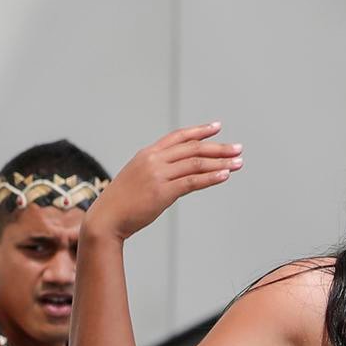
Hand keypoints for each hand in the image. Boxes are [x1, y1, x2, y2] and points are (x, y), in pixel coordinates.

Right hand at [90, 123, 241, 241]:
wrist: (106, 218)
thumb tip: (176, 173)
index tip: (217, 127)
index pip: (178, 137)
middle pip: (192, 148)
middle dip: (218, 147)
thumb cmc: (121, 202)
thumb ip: (156, 171)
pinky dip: (211, 177)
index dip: (199, 131)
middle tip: (238, 148)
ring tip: (238, 162)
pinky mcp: (162, 191)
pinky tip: (225, 175)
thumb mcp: (137, 177)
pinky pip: (192, 181)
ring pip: (195, 163)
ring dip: (220, 162)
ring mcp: (158, 174)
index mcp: (147, 154)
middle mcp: (153, 159)